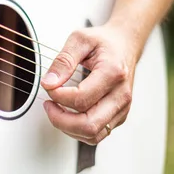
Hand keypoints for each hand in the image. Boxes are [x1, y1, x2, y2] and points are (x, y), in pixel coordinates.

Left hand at [40, 25, 138, 144]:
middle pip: (88, 124)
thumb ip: (63, 61)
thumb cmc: (104, 42)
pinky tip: (67, 115)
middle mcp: (121, 95)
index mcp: (113, 73)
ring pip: (93, 134)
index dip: (57, 96)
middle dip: (60, 119)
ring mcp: (122, 108)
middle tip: (48, 104)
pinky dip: (77, 130)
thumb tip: (49, 82)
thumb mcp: (79, 39)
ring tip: (55, 110)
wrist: (125, 44)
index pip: (81, 98)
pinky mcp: (119, 116)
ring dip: (67, 127)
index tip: (48, 85)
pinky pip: (97, 134)